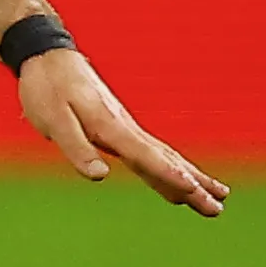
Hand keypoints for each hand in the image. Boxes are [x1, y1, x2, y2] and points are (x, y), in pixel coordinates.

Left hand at [18, 50, 226, 214]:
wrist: (49, 57)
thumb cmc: (47, 89)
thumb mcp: (53, 120)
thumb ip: (77, 147)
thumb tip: (100, 176)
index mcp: (110, 127)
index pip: (145, 156)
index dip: (167, 175)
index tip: (192, 191)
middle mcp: (126, 128)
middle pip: (165, 161)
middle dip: (193, 185)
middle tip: (217, 209)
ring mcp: (127, 128)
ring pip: (165, 157)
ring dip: (191, 178)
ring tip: (218, 197)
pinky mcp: (122, 128)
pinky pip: (154, 153)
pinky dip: (172, 168)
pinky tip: (185, 178)